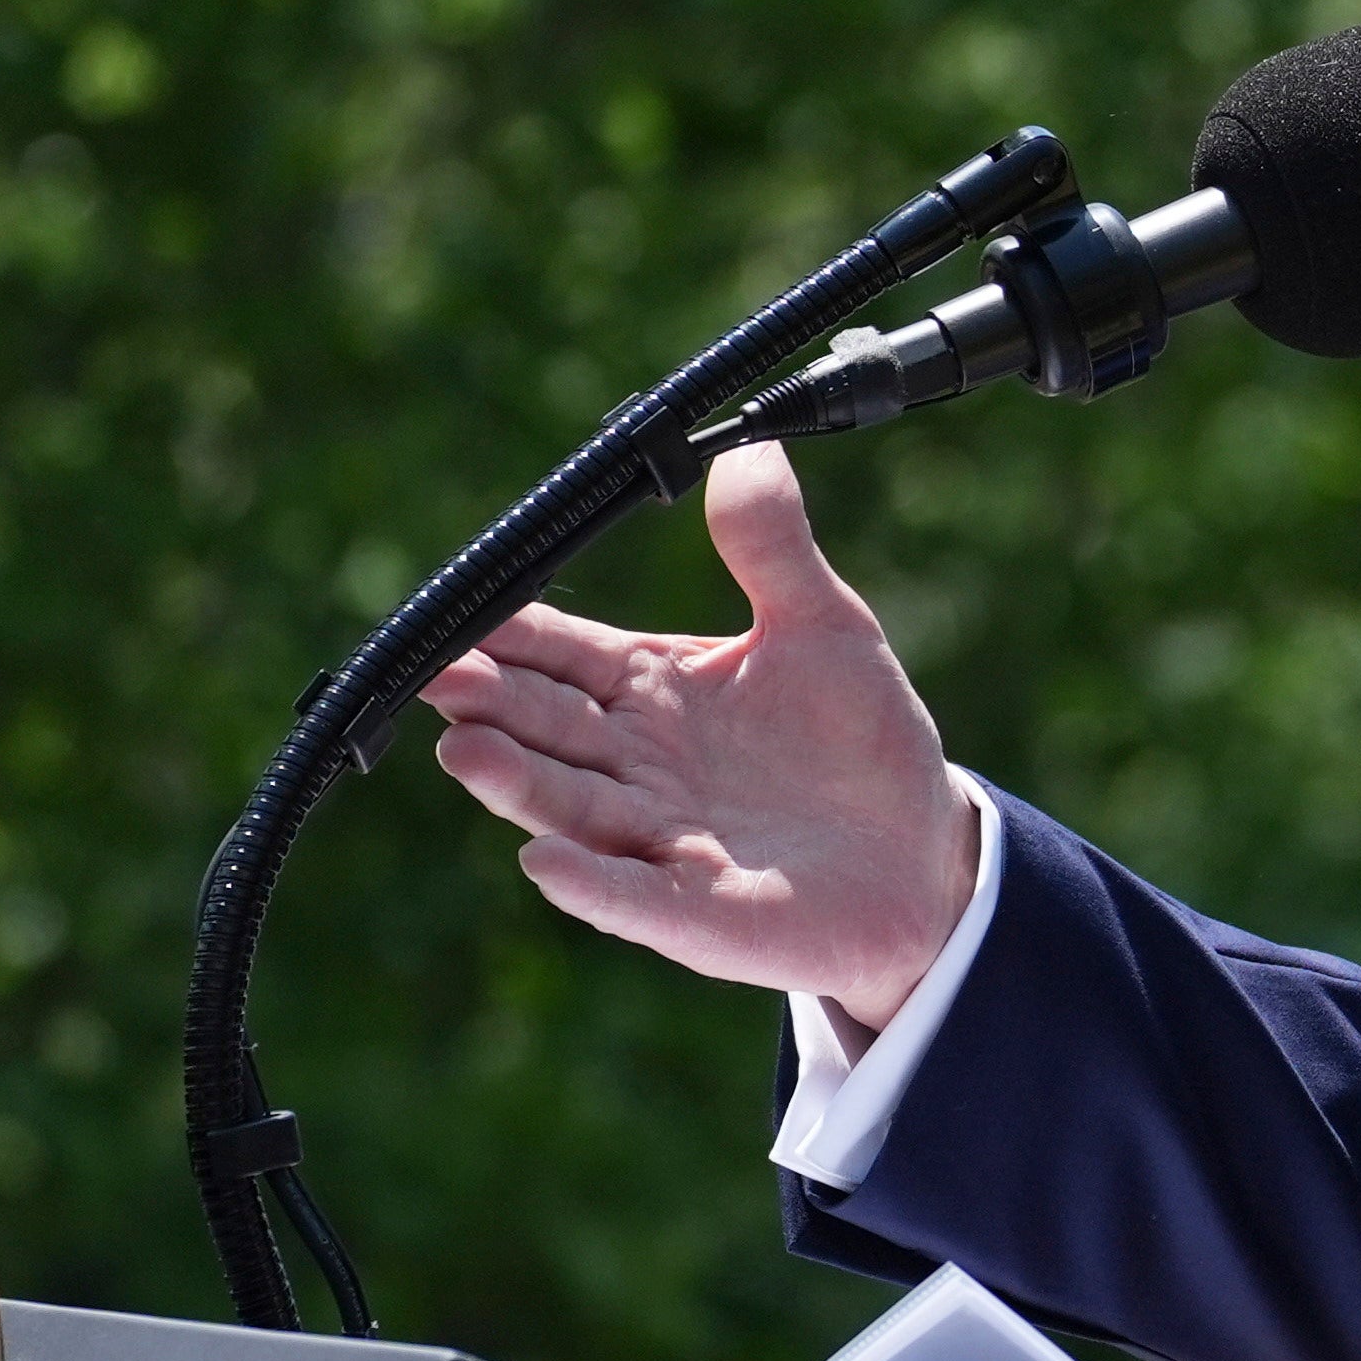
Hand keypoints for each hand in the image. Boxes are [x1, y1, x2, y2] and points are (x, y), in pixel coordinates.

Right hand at [424, 445, 979, 1032]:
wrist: (924, 857)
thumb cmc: (857, 741)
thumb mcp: (825, 628)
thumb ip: (773, 547)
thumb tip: (750, 448)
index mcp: (651, 690)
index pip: (562, 653)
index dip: (512, 635)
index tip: (463, 612)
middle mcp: (637, 765)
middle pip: (548, 727)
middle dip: (492, 702)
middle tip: (437, 675)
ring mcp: (660, 840)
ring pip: (572, 807)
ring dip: (517, 783)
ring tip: (464, 752)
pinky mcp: (698, 912)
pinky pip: (632, 896)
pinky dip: (590, 883)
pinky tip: (545, 864)